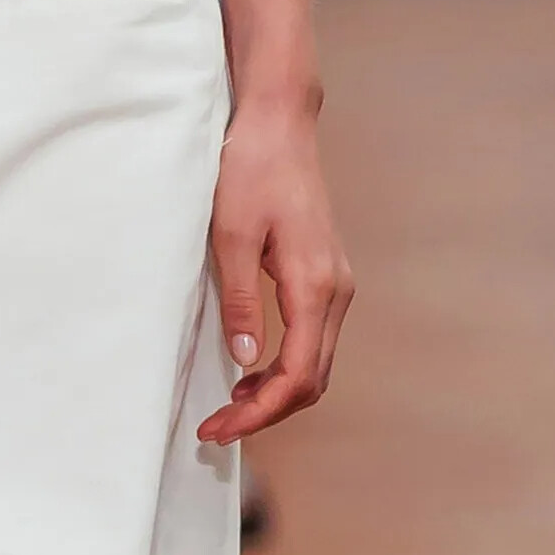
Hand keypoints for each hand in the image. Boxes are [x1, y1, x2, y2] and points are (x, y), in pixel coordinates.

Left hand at [201, 97, 351, 444]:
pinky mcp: (326, 277)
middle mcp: (336, 291)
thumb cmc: (251, 170)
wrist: (279, 124)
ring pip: (316, 363)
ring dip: (276, 393)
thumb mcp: (230, 236)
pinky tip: (251, 373)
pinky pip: (313, 340)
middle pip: (312, 380)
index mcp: (315, 286)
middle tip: (217, 429)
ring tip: (230, 408)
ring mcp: (336, 284)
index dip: (259, 411)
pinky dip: (286, 367)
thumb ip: (239, 301)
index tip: (221, 427)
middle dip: (266, 412)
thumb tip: (243, 361)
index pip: (296, 375)